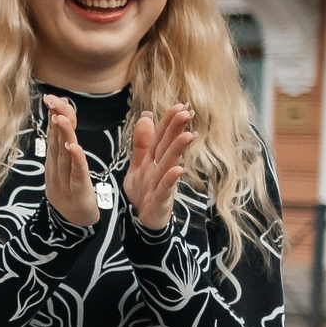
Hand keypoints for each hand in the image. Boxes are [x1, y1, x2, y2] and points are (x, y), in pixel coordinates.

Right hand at [42, 96, 99, 228]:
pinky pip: (77, 173)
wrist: (70, 226)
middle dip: (56, 118)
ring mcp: (65, 180)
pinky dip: (76, 160)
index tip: (53, 97)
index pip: (54, 134)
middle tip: (54, 100)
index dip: (53, 115)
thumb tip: (61, 120)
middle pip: (57, 140)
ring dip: (63, 135)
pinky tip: (75, 147)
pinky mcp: (78, 192)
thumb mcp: (65, 168)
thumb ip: (64, 145)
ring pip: (65, 154)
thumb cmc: (70, 194)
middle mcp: (56, 169)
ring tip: (61, 117)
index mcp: (54, 162)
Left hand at [123, 105, 194, 230]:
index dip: (169, 122)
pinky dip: (171, 179)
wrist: (141, 221)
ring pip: (170, 165)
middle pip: (168, 147)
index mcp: (155, 160)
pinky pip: (165, 189)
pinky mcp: (160, 201)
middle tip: (187, 112)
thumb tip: (146, 116)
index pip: (162, 138)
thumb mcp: (138, 165)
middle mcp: (162, 170)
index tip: (179, 105)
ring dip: (178, 151)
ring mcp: (163, 185)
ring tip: (188, 136)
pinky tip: (179, 169)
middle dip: (177, 130)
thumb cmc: (144, 192)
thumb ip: (142, 143)